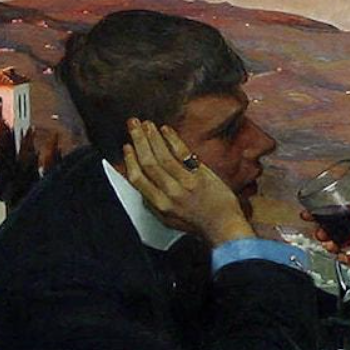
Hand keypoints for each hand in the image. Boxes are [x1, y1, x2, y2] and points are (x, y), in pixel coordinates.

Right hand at [123, 119, 253, 245]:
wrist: (223, 226)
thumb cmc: (197, 223)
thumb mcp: (169, 219)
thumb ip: (154, 203)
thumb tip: (142, 184)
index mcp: (159, 205)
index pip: (137, 178)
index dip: (130, 160)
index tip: (126, 146)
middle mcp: (170, 194)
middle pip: (148, 162)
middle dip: (138, 140)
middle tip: (133, 124)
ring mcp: (186, 184)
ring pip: (163, 156)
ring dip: (152, 136)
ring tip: (146, 123)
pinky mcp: (201, 176)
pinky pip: (182, 153)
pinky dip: (172, 140)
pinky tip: (166, 130)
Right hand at [303, 193, 349, 266]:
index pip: (340, 213)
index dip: (323, 214)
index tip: (309, 213)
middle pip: (337, 231)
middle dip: (323, 232)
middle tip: (319, 232)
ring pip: (343, 246)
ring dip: (332, 246)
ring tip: (329, 244)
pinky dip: (348, 260)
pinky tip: (343, 256)